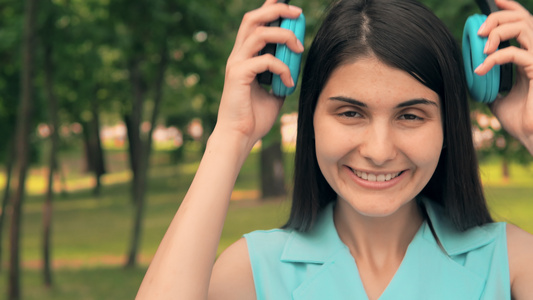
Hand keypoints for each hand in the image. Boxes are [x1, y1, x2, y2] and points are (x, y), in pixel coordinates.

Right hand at [214, 0, 303, 150]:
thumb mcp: (274, 94)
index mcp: (244, 57)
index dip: (270, 8)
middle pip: (253, 18)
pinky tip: (289, 82)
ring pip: (258, 33)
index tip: (291, 8)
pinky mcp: (237, 75)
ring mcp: (236, 64)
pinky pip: (265, 61)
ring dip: (284, 36)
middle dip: (277, 10)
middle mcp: (238, 56)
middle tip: (298, 13)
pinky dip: (282, 68)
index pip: (255, 23)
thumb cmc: (254, 118)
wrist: (239, 137)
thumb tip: (295, 70)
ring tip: (299, 48)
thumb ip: (281, 78)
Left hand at [475, 0, 532, 153]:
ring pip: (525, 28)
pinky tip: (481, 68)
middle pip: (523, 19)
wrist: (531, 137)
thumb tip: (473, 79)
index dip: (510, 8)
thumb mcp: (498, 98)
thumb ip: (489, 85)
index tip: (493, 1)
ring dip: (499, 32)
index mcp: (529, 57)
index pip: (523, 23)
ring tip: (482, 47)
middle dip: (498, 18)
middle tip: (479, 31)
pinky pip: (517, 54)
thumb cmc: (520, 120)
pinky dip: (495, 58)